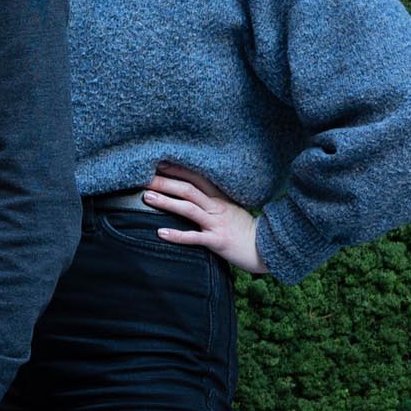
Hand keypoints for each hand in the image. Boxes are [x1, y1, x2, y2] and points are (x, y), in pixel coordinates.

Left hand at [143, 162, 263, 273]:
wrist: (266, 247)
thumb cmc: (244, 229)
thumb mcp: (230, 209)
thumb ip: (212, 202)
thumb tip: (189, 195)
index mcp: (220, 198)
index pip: (196, 178)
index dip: (178, 170)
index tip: (158, 163)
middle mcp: (217, 207)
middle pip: (189, 190)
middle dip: (165, 182)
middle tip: (144, 178)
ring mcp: (217, 223)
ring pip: (189, 209)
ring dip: (167, 202)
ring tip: (147, 197)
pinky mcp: (217, 240)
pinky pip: (194, 237)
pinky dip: (177, 235)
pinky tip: (160, 233)